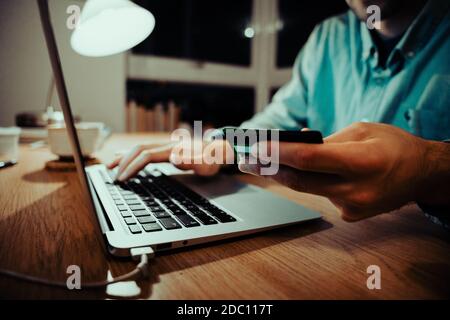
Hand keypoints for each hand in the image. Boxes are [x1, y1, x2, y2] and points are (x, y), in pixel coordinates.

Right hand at [108, 139, 233, 180]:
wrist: (219, 151)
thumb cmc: (214, 160)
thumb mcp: (207, 163)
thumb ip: (194, 161)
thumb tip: (175, 158)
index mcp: (173, 149)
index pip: (146, 156)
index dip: (133, 167)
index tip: (123, 178)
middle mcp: (167, 145)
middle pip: (138, 150)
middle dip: (124, 163)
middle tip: (113, 177)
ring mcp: (165, 147)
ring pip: (139, 148)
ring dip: (124, 157)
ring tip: (109, 167)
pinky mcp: (166, 150)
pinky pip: (145, 151)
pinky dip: (132, 155)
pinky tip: (124, 159)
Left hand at [239, 122, 449, 221]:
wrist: (421, 173)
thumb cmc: (393, 145)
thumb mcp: (362, 130)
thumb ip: (326, 140)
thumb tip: (293, 142)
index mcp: (362, 162)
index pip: (310, 159)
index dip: (279, 154)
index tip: (255, 148)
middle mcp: (356, 190)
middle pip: (300, 181)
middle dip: (267, 169)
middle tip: (244, 159)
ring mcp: (353, 207)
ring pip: (307, 189)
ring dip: (282, 175)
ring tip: (258, 163)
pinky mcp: (350, 215)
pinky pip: (321, 196)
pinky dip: (311, 182)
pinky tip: (304, 171)